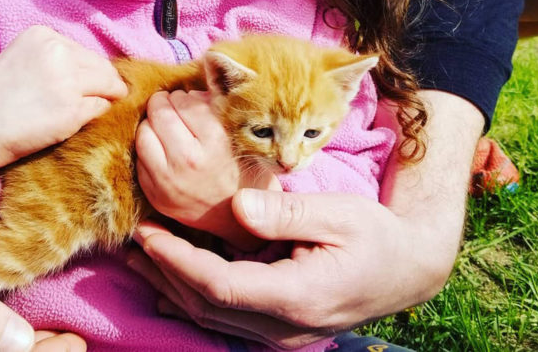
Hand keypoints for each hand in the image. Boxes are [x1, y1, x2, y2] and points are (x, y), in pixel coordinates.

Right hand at [0, 25, 126, 204]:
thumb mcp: (23, 60)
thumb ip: (56, 58)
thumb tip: (99, 70)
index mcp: (43, 36)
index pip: (86, 52)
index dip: (89, 71)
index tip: (81, 86)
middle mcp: (57, 53)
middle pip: (103, 67)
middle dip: (105, 84)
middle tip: (99, 100)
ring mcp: (66, 81)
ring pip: (110, 86)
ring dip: (105, 99)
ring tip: (88, 111)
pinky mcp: (72, 110)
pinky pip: (101, 109)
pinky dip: (95, 116)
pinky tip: (76, 123)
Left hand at [129, 91, 482, 348]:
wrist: (406, 269)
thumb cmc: (375, 236)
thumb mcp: (338, 213)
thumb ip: (286, 213)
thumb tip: (238, 206)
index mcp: (295, 296)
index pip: (220, 286)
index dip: (178, 260)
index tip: (149, 232)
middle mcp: (283, 326)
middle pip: (207, 306)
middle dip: (164, 273)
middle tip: (131, 239)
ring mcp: (281, 332)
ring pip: (212, 317)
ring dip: (172, 286)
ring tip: (140, 255)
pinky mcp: (280, 325)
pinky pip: (226, 318)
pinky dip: (195, 296)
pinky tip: (172, 280)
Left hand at [136, 89, 252, 245]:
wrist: (238, 218)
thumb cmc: (241, 169)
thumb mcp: (240, 135)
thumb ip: (215, 108)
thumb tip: (190, 88)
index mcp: (215, 141)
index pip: (184, 100)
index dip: (185, 97)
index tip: (190, 102)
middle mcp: (189, 160)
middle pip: (159, 111)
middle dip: (165, 104)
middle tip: (172, 108)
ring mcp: (168, 181)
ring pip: (143, 132)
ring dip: (152, 124)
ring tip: (165, 127)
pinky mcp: (155, 195)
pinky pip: (139, 157)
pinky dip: (147, 148)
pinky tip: (161, 149)